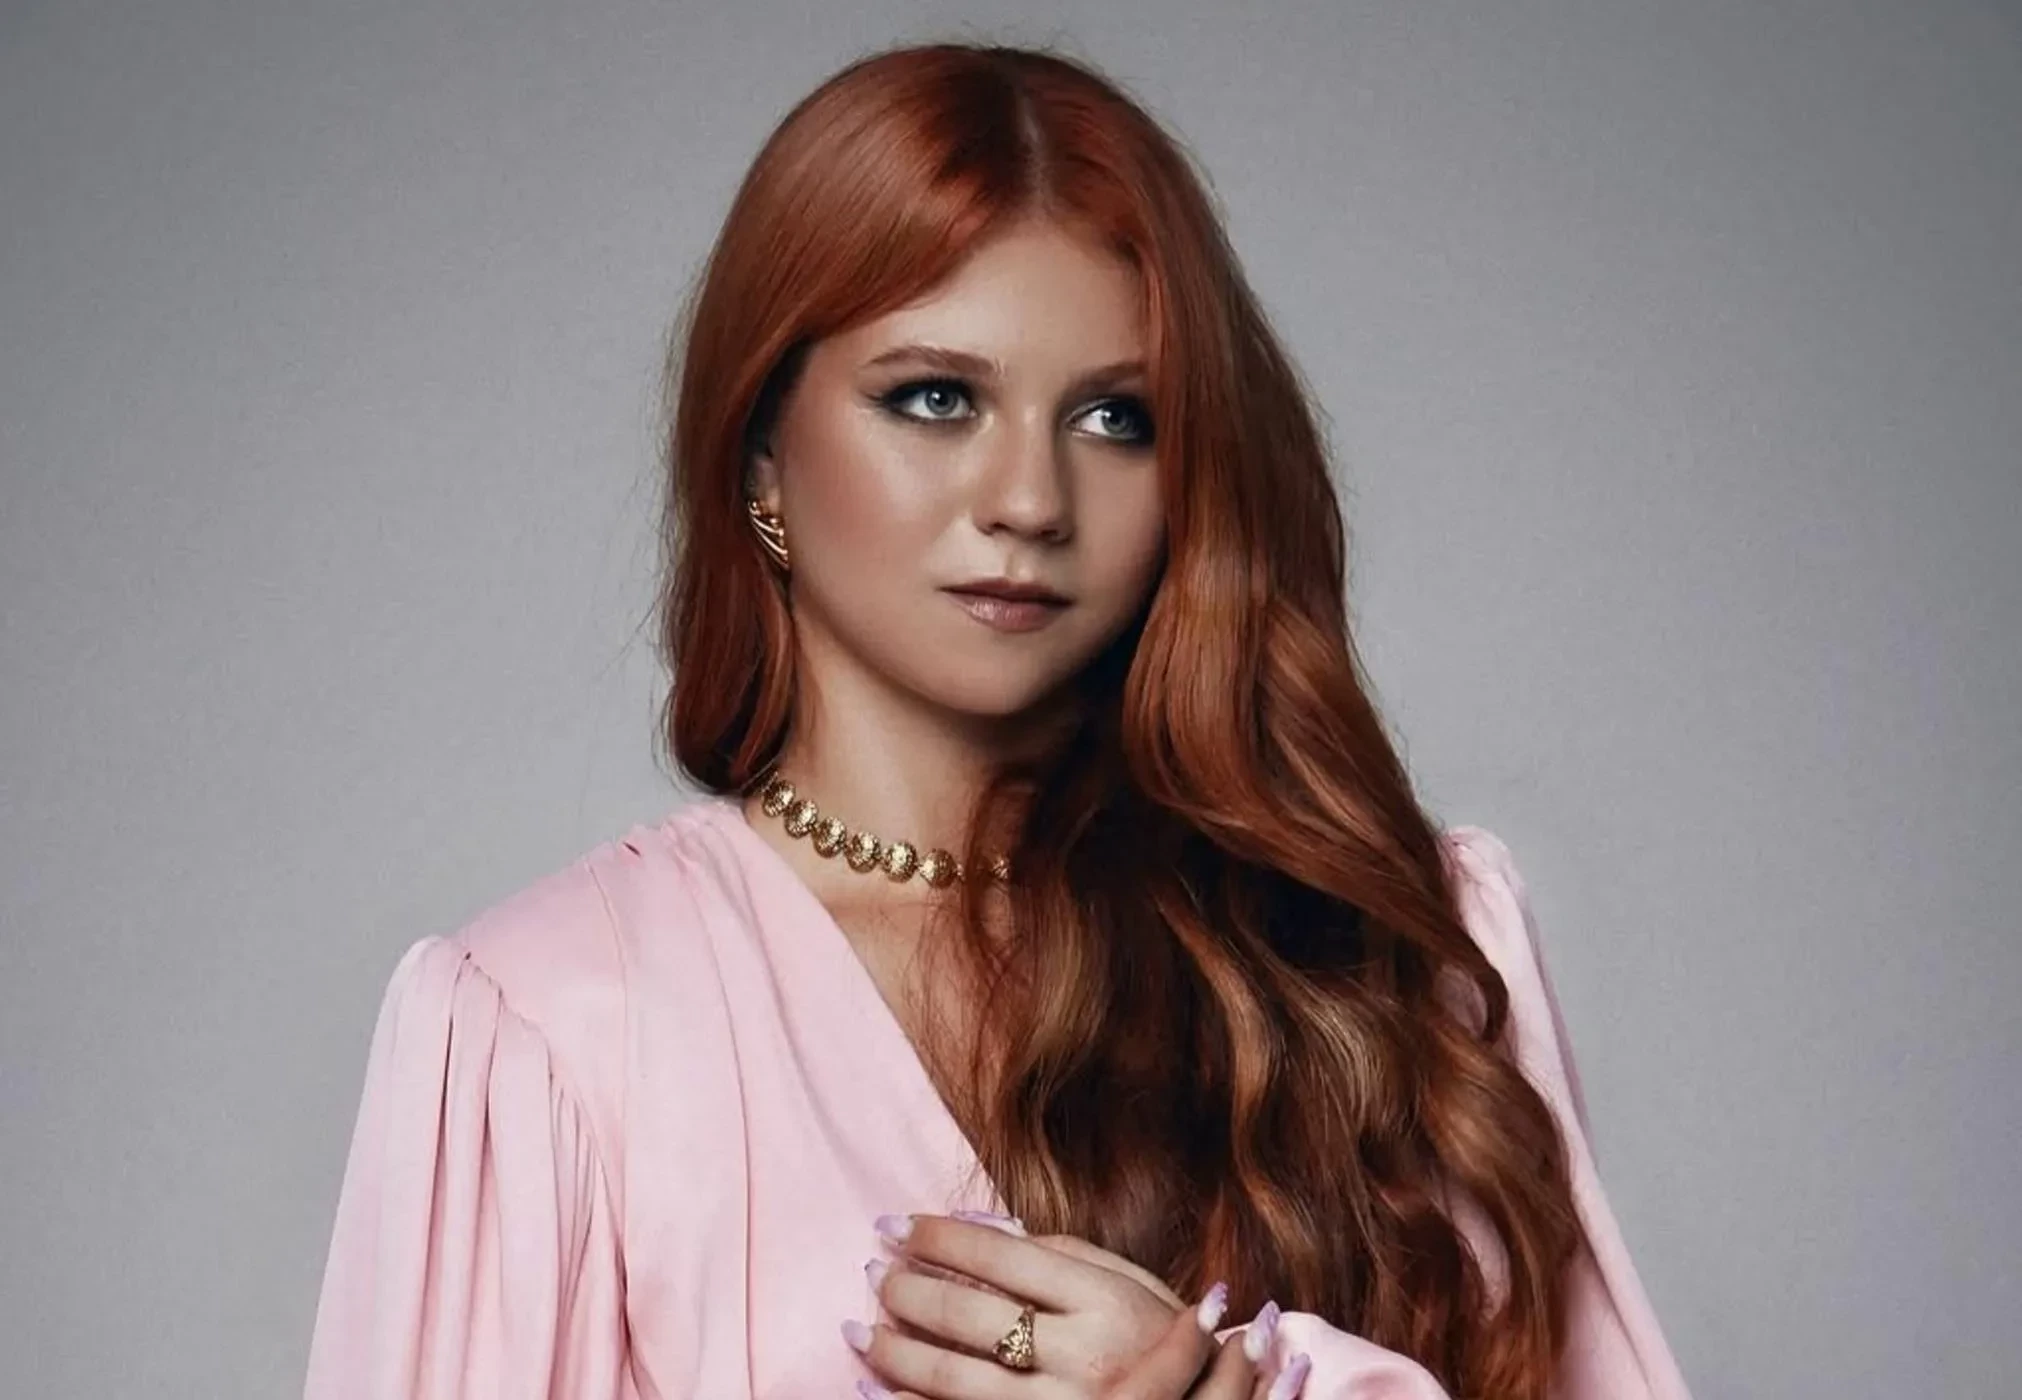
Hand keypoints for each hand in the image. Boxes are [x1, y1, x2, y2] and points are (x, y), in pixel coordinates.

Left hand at [843, 1212, 1307, 1398]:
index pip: (1002, 1255)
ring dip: (895, 1350)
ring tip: (858, 1329)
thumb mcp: (1130, 1282)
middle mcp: (1084, 1357)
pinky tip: (877, 1389)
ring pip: (953, 1378)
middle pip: (970, 1315)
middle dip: (909, 1290)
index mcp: (1105, 1301)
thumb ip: (1066, 1252)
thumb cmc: (1159, 1336)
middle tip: (872, 1272)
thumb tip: (988, 1228)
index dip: (940, 1236)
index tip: (897, 1223)